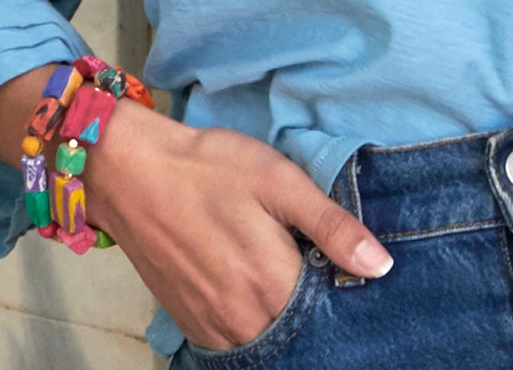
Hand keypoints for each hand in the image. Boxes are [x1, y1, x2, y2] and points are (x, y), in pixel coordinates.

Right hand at [0, 69, 392, 350]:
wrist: (132, 172)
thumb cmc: (211, 167)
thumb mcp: (279, 181)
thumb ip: (331, 227)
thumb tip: (381, 267)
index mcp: (272, 283)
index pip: (328, 310)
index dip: (343, 289)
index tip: (347, 267)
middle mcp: (243, 320)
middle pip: (297, 331)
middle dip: (314, 309)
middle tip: (312, 266)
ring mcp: (212, 328)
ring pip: (265, 341)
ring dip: (282, 320)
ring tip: (286, 277)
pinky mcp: (189, 325)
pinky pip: (233, 344)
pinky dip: (252, 326)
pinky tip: (256, 293)